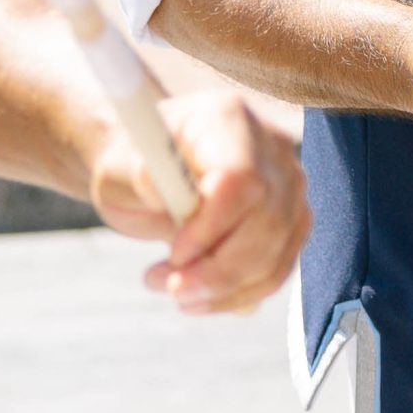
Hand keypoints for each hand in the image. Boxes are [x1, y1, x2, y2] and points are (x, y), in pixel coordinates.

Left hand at [90, 88, 310, 314]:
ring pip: (276, 252)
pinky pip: (277, 269)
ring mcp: (289, 182)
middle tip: (169, 286)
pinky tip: (201, 295)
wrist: (152, 165)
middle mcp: (270, 145)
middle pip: (267, 220)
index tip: (174, 254)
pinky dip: (239, 294)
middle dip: (219, 270)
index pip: (241, 178)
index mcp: (226, 118)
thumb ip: (144, 178)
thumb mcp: (120, 168)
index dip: (211, 226)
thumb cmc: (134, 163)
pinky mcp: (292, 217)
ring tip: (174, 288)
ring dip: (225, 288)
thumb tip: (170, 199)